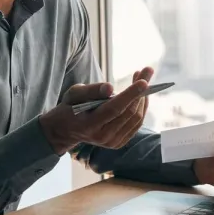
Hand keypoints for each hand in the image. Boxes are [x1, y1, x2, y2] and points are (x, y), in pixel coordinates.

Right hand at [39, 67, 154, 153]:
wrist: (67, 130)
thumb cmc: (70, 107)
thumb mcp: (74, 94)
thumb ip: (91, 90)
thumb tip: (110, 88)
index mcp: (89, 125)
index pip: (114, 109)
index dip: (130, 95)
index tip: (143, 81)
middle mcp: (102, 137)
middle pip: (128, 113)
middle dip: (140, 91)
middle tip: (146, 71)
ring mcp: (112, 142)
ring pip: (136, 118)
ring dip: (143, 97)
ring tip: (142, 79)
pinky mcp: (119, 143)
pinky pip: (136, 124)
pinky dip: (141, 107)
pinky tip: (140, 94)